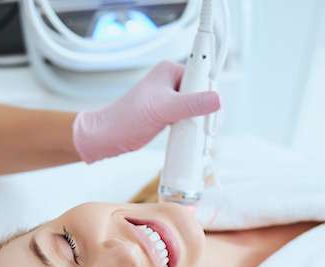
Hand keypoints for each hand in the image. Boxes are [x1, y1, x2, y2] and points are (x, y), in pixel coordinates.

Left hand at [73, 61, 220, 162]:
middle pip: (202, 93)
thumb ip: (192, 104)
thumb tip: (217, 99)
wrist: (107, 137)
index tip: (215, 111)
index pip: (202, 76)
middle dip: (207, 112)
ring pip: (197, 108)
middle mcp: (171, 82)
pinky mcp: (168, 114)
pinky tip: (191, 136)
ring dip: (200, 122)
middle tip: (208, 128)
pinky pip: (189, 118)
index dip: (210, 93)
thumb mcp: (164, 109)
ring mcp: (170, 99)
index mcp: (169, 71)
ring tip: (200, 134)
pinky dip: (192, 128)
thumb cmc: (126, 119)